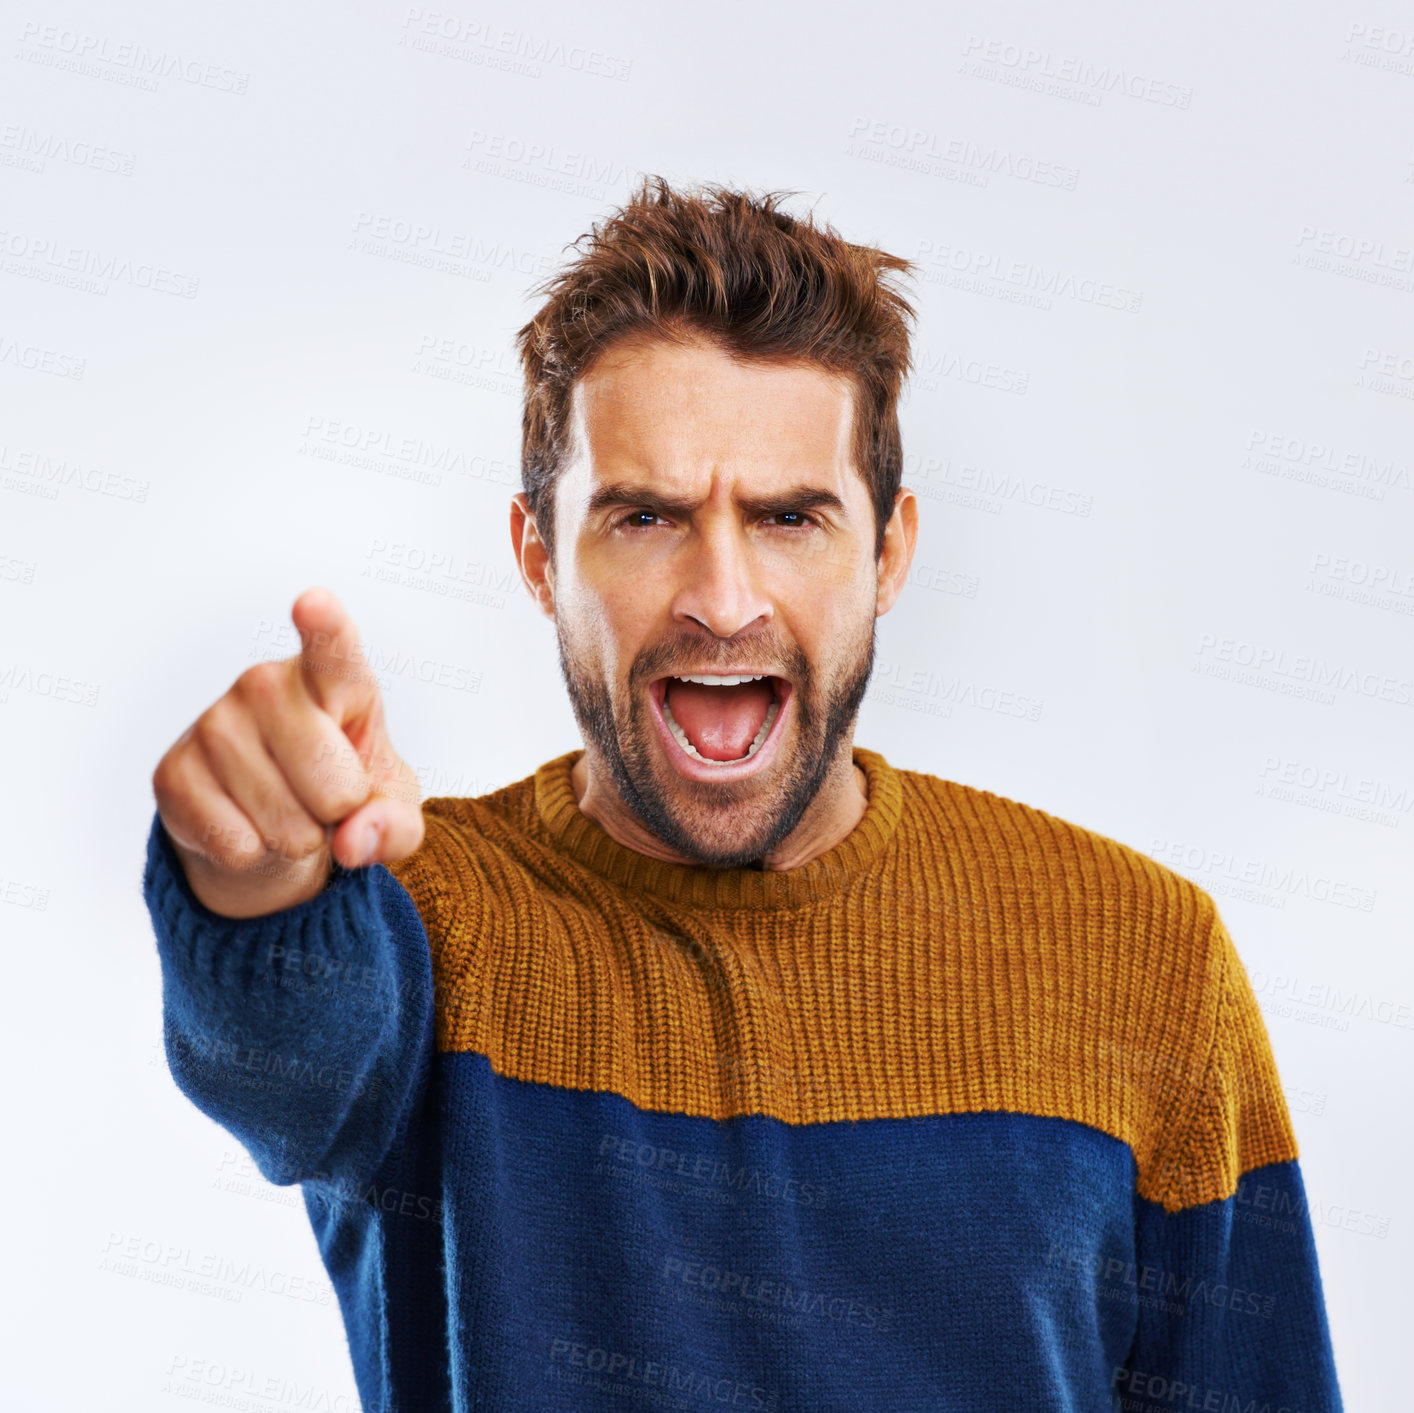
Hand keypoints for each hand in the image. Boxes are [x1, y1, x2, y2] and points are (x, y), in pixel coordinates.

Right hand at [152, 587, 423, 917]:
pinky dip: (254, 855)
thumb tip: (354, 839)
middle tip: (325, 797)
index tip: (313, 603)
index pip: (331, 649)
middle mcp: (266, 684)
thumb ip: (395, 823)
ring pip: (285, 824)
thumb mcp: (390, 805)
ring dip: (297, 838)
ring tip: (286, 808)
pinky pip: (238, 844)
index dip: (324, 627)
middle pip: (333, 785)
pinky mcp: (173, 772)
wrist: (272, 818)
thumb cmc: (344, 789)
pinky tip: (245, 823)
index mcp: (334, 678)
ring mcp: (213, 723)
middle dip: (340, 814)